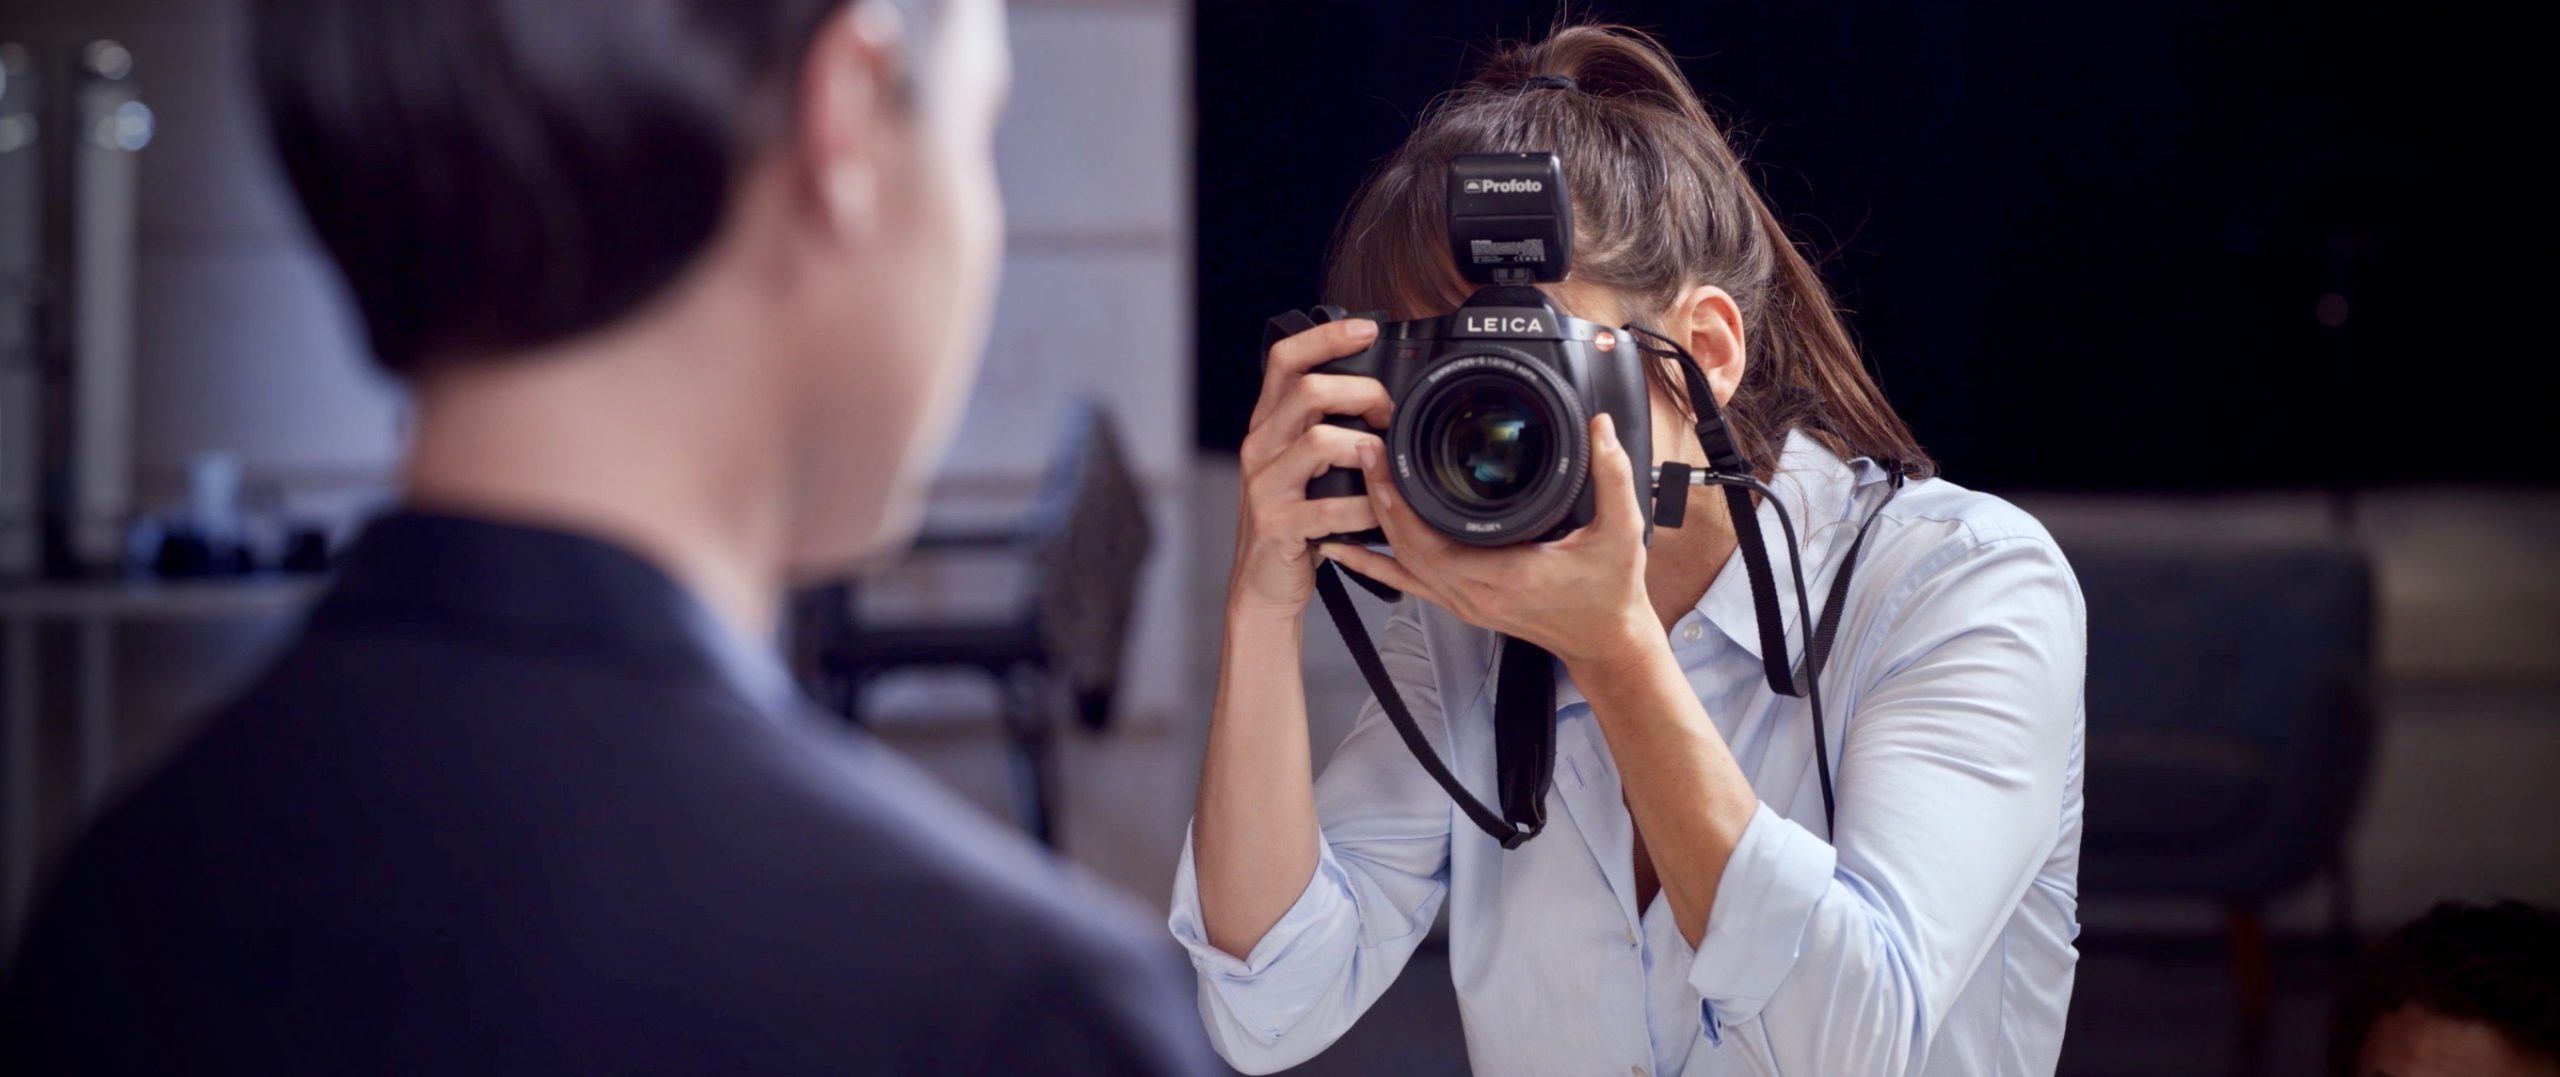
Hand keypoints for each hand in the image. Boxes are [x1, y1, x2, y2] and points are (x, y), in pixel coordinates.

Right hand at [1227, 318, 1393, 618]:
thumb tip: (1380, 395)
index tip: (1367, 329)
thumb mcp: (1302, 466)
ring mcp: (1265, 485)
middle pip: (1308, 391)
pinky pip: (1330, 506)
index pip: (1286, 359)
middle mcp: (1260, 446)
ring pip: (1318, 441)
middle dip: (1363, 395)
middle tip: (1390, 416)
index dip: (1326, 336)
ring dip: (1366, 449)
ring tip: (1385, 465)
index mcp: (1269, 425)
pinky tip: (1379, 515)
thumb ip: (1324, 427)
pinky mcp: (1276, 524)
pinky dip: (1365, 509)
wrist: (1263, 586)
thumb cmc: (1295, 522)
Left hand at [1322, 413, 1659, 670]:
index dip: (1399, 504)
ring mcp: (1464, 603)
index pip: (1430, 543)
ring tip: (1356, 484)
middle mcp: (1474, 595)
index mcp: (1503, 577)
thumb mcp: (1622, 533)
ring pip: (1402, 566)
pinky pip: (1409, 582)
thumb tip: (1600, 429)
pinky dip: (1377, 564)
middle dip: (1380, 502)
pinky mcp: (1463, 603)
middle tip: (1366, 456)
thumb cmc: (1610, 595)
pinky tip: (1348, 549)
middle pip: (1404, 550)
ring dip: (1376, 526)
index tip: (1385, 462)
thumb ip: (1613, 476)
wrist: (1606, 643)